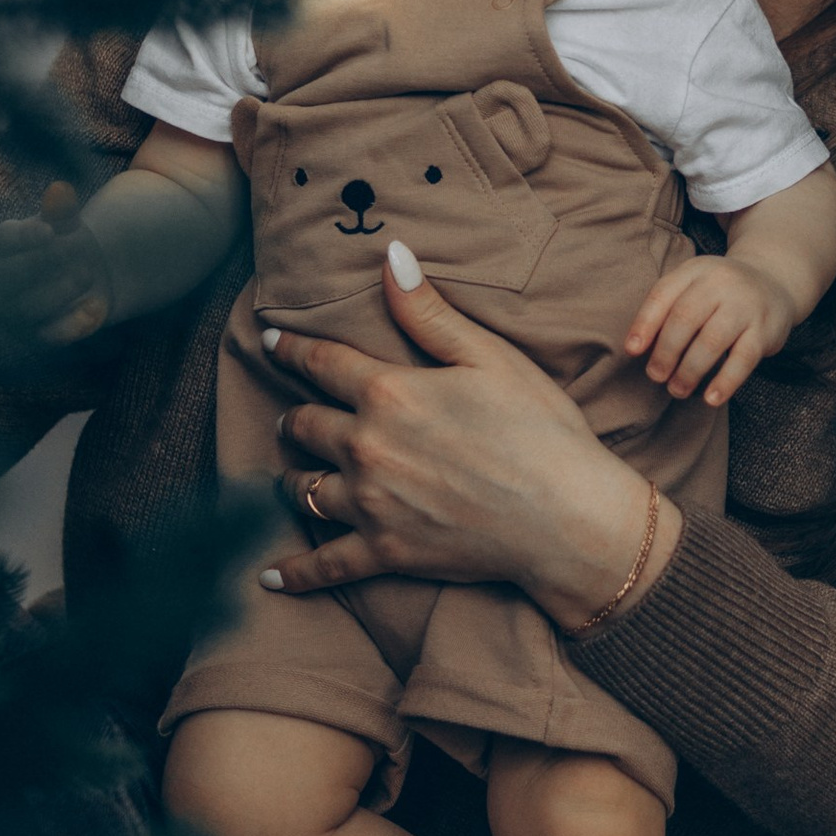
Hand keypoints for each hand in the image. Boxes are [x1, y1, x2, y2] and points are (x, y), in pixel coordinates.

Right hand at [0, 206, 110, 345]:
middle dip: (41, 262)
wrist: (89, 270)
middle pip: (8, 274)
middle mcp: (5, 278)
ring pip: (25, 307)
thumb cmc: (69, 239)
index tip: (50, 232)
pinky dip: (72, 324)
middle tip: (75, 251)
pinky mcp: (39, 332)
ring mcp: (18, 307)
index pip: (4, 239)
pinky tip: (96, 306)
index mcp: (8, 245)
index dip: (24, 236)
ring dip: (58, 292)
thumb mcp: (69, 223)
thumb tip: (58, 191)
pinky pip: (48, 335)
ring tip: (87, 274)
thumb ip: (63, 211)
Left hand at [262, 246, 681, 631]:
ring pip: (304, 488)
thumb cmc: (540, 431)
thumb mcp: (490, 358)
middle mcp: (366, 447)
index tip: (271, 343)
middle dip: (294, 417)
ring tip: (292, 474)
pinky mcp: (384, 552)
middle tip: (292, 416)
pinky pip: (324, 565)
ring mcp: (370, 504)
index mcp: (389, 392)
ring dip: (293, 478)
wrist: (566, 518)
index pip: (321, 362)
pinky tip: (269, 579)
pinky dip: (294, 574)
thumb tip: (390, 256)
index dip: (292, 350)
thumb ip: (429, 312)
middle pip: (304, 426)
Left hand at [626, 252, 793, 410]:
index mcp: (695, 270)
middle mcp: (721, 282)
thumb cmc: (721, 294)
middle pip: (685, 318)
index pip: (663, 294)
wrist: (774, 282)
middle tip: (656, 376)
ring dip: (690, 371)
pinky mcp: (765, 330)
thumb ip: (667, 309)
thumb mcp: (694, 287)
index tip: (632, 350)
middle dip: (666, 352)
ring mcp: (746, 305)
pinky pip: (743, 359)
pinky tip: (711, 399)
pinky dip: (725, 382)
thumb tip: (636, 348)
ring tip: (677, 390)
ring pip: (712, 341)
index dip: (645, 324)